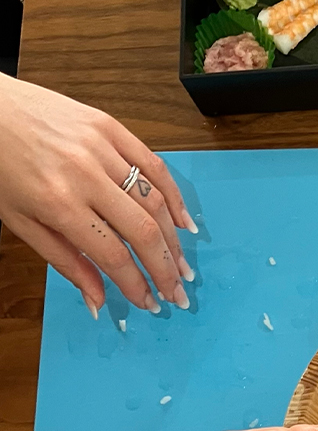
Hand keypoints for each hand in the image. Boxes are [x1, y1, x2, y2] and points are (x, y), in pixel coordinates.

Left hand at [0, 73, 196, 316]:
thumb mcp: (21, 222)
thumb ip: (65, 262)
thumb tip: (98, 302)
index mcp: (57, 203)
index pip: (113, 255)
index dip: (137, 285)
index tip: (149, 303)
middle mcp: (84, 175)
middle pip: (144, 232)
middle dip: (165, 269)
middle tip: (178, 294)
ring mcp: (100, 148)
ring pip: (155, 202)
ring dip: (175, 241)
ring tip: (182, 267)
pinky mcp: (110, 127)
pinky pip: (155, 166)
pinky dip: (175, 198)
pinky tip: (184, 223)